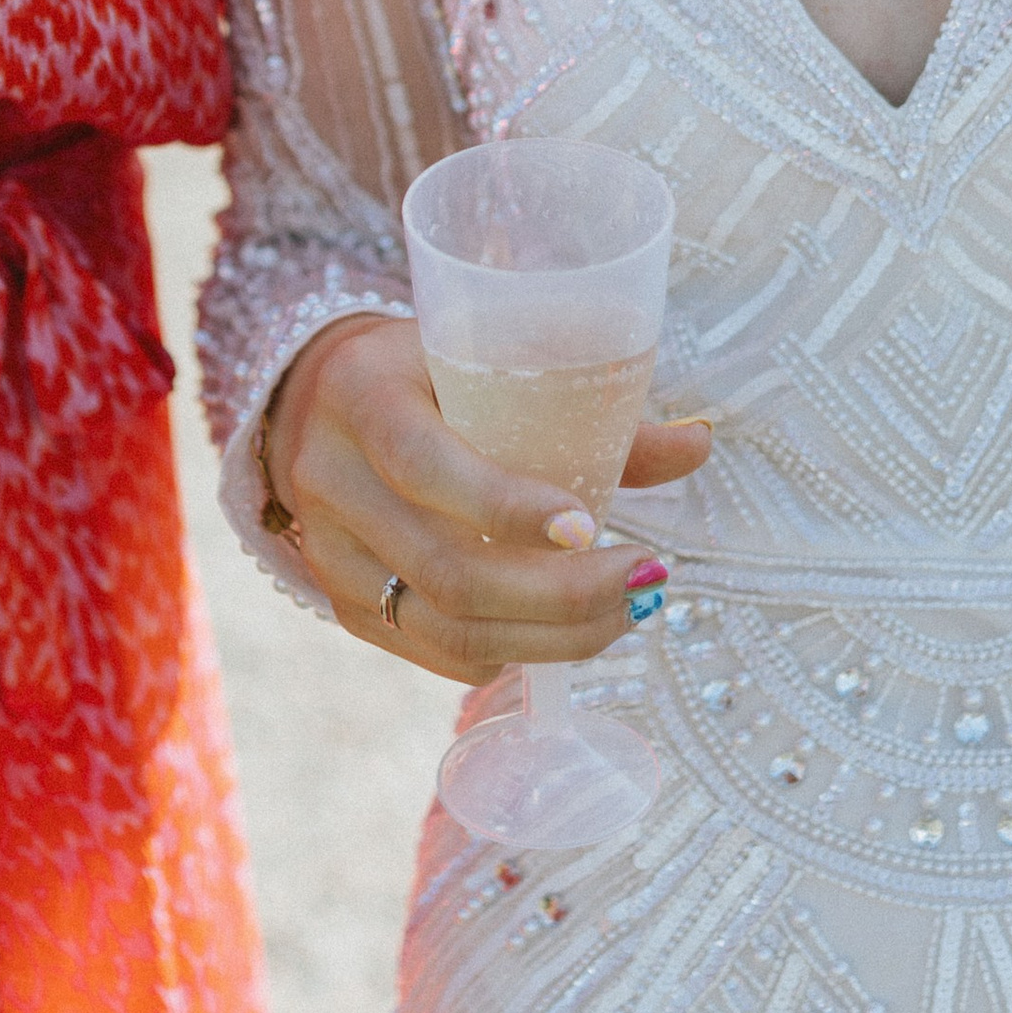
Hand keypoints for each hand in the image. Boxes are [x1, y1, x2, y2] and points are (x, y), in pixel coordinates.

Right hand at [265, 313, 712, 686]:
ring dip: (552, 637)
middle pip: (447, 571)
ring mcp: (330, 554)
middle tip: (647, 580)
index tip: (592, 528)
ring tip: (628, 611)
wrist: (313, 401)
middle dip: (562, 595)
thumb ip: (584, 406)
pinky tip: (567, 629)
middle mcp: (332, 481)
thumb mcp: (482, 360)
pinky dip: (510, 652)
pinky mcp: (344, 605)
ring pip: (445, 628)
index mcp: (364, 397)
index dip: (507, 506)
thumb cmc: (423, 371)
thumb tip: (699, 443)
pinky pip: (435, 651)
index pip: (426, 466)